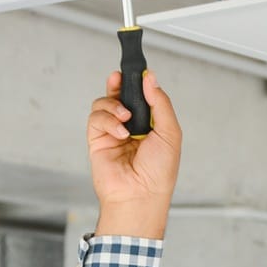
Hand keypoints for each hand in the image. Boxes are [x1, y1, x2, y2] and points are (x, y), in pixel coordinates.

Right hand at [86, 68, 180, 238]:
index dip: (137, 83)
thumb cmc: (159, 172)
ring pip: (104, 104)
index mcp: (150, 126)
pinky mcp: (97, 140)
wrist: (139, 195)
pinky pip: (96, 118)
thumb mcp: (170, 133)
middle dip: (118, 84)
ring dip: (113, 105)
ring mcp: (112, 134)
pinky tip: (119, 132)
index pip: (141, 97)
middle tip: (119, 78)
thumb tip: (151, 78)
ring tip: (125, 118)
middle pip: (119, 95)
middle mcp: (131, 128)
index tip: (138, 71)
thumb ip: (160, 103)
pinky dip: (107, 120)